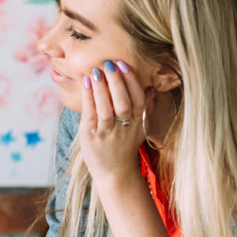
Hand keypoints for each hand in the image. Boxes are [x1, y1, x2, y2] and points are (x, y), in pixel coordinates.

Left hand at [78, 60, 148, 184]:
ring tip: (95, 70)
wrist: (115, 173)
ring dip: (101, 88)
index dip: (132, 81)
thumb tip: (151, 87)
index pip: (138, 99)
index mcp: (138, 122)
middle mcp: (125, 127)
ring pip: (107, 109)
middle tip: (109, 63)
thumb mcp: (140, 127)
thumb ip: (145, 108)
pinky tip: (85, 83)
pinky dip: (88, 97)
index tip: (124, 64)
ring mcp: (107, 132)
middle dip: (117, 81)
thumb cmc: (125, 145)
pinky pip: (90, 114)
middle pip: (124, 102)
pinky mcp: (92, 135)